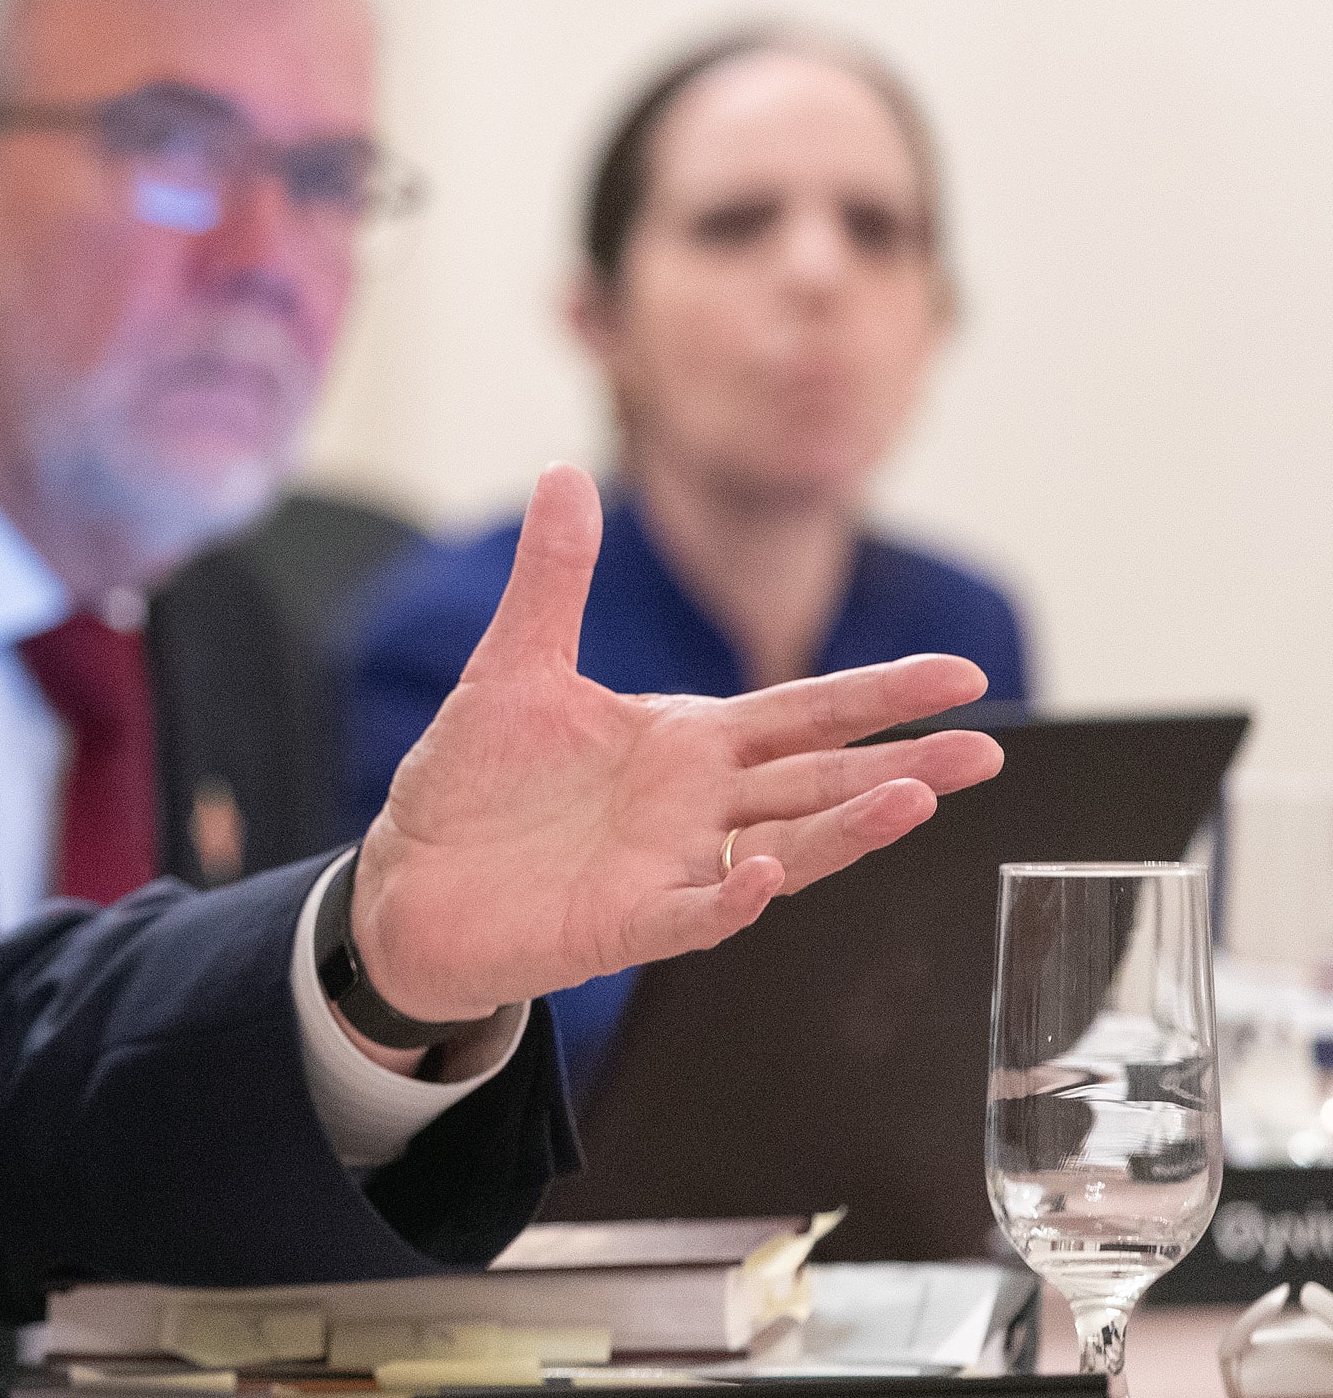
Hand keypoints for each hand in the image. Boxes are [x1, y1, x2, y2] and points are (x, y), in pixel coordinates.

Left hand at [350, 465, 1004, 1025]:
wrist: (412, 880)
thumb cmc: (475, 784)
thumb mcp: (516, 668)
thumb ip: (554, 578)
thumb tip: (563, 475)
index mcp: (687, 742)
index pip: (804, 713)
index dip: (881, 694)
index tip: (964, 676)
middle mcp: (696, 806)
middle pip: (819, 781)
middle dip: (903, 765)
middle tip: (985, 753)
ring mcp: (670, 867)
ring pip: (781, 848)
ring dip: (846, 829)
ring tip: (914, 800)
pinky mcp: (625, 922)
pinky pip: (692, 914)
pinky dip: (728, 897)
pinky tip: (762, 875)